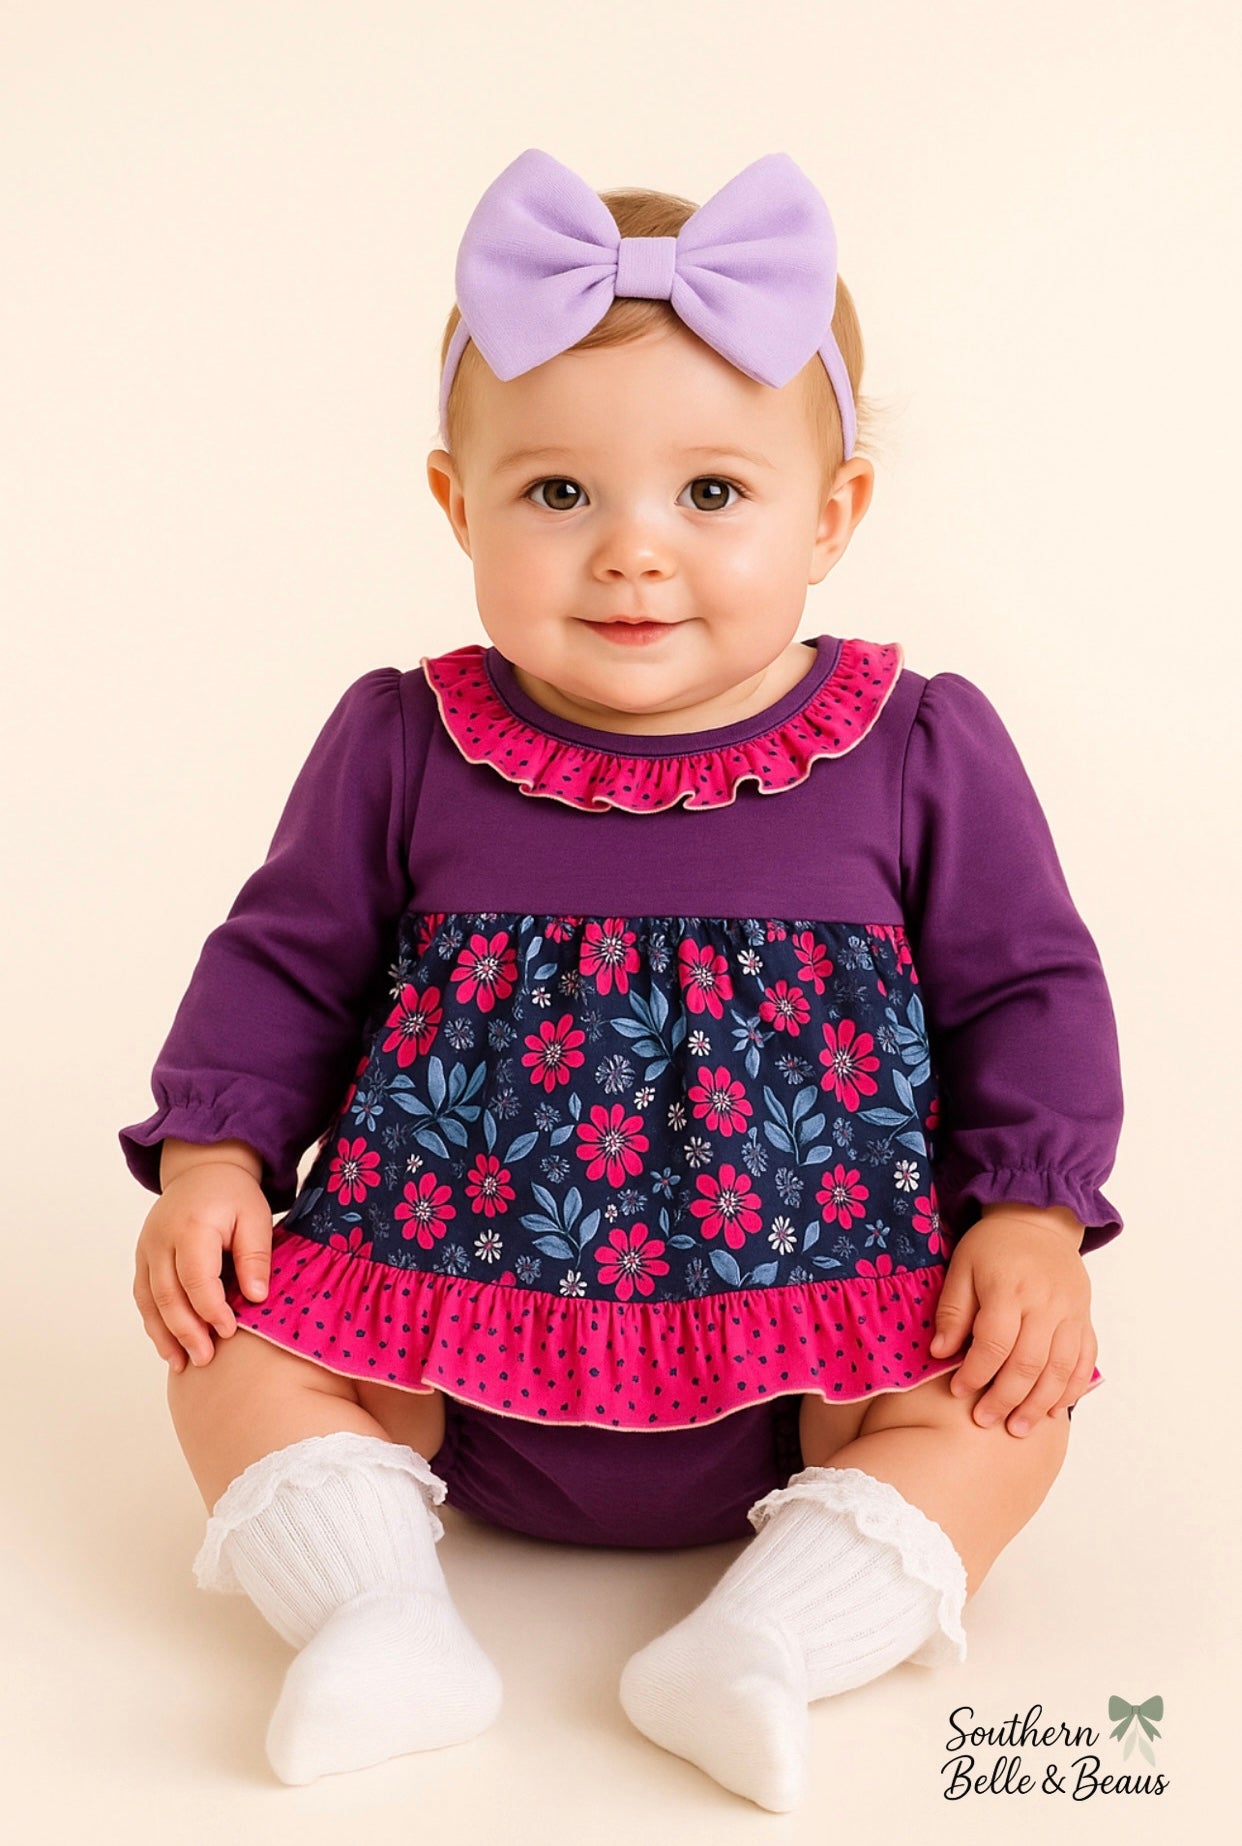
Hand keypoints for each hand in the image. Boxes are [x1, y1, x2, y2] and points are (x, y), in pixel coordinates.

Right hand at [133, 1163, 272, 1371]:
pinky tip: (168, 1346)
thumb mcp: (255, 1217)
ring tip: (183, 1364)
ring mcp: (147, 1249)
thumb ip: (255, 1257)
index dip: (211, 1310)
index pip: (196, 1278)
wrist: (202, 1172)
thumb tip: (257, 1297)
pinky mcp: (143, 1258)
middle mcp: (161, 1239)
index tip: (230, 1332)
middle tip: (205, 1359)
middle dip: (186, 1331)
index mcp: (192, 1227)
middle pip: (167, 1294)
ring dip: (164, 1335)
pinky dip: (154, 1323)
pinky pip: (143, 1296)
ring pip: (149, 1300)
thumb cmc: (234, 1196)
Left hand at [927, 1207, 1096, 1436]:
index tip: (958, 1391)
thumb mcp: (962, 1267)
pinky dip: (1071, 1389)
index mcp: (1009, 1288)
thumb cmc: (993, 1246)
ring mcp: (1070, 1313)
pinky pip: (1084, 1361)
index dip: (976, 1372)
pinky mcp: (1085, 1319)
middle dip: (1006, 1397)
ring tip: (1019, 1428)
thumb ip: (953, 1310)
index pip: (994, 1342)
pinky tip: (1054, 1410)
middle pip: (1029, 1362)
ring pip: (1060, 1368)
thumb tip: (941, 1353)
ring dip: (1040, 1404)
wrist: (1038, 1220)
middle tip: (986, 1420)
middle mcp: (1045, 1303)